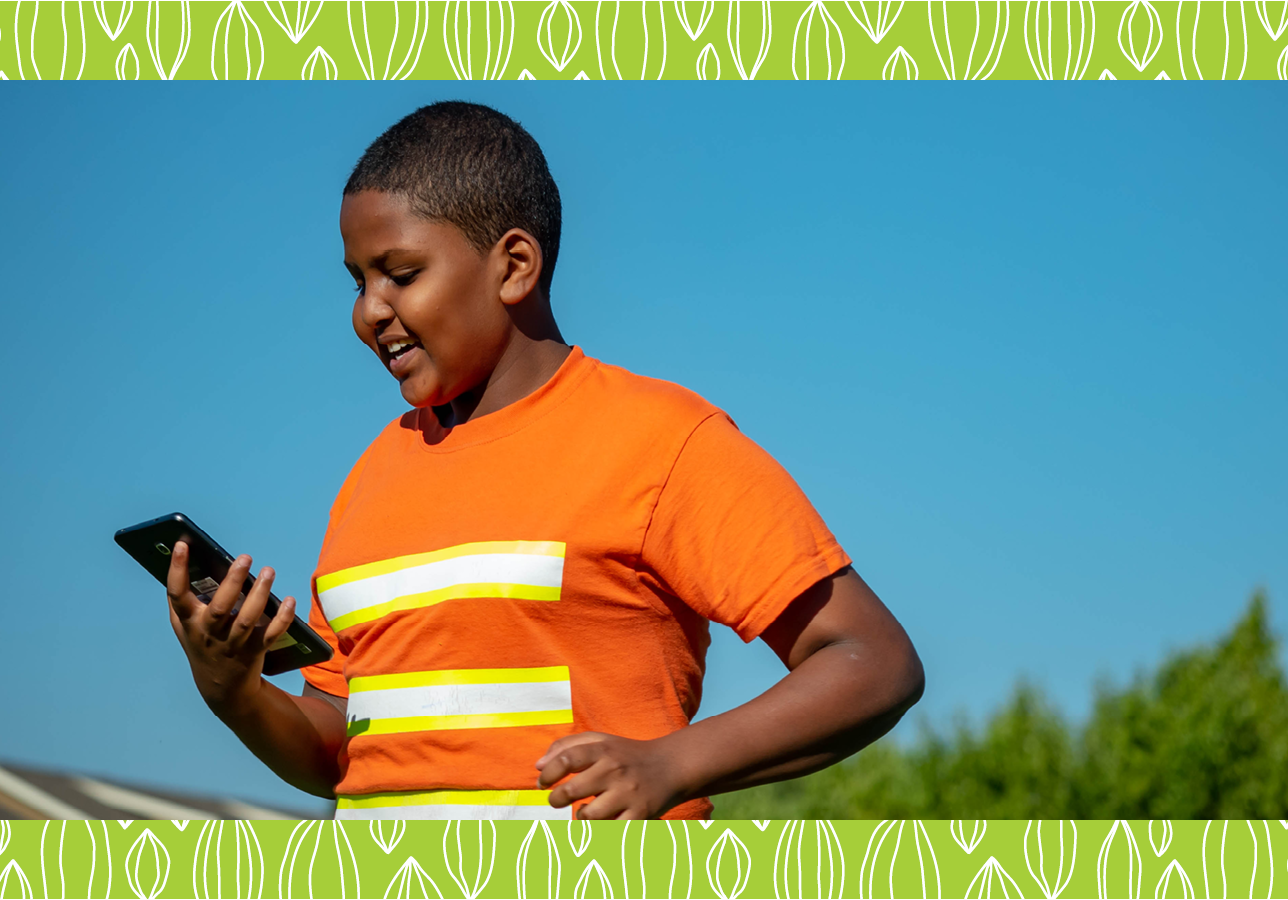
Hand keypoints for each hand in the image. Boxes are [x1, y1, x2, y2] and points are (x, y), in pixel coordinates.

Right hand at [166, 541, 295, 715]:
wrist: (220, 686)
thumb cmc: (202, 642)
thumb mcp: (186, 624)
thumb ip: (185, 598)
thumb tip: (188, 557)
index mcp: (189, 622)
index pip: (177, 595)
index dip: (177, 570)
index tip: (183, 544)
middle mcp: (209, 634)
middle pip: (220, 608)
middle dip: (233, 582)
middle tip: (246, 557)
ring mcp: (232, 645)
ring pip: (247, 620)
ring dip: (259, 594)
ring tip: (269, 571)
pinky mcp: (254, 652)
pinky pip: (270, 635)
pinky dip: (282, 618)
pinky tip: (290, 600)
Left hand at [536, 732, 687, 819]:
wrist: (670, 765)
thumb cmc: (625, 754)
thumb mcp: (599, 740)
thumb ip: (566, 746)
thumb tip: (538, 766)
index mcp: (603, 749)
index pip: (567, 758)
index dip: (548, 773)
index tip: (542, 782)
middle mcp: (615, 769)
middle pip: (573, 790)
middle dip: (557, 799)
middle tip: (556, 800)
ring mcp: (628, 793)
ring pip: (589, 816)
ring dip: (580, 817)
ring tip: (584, 810)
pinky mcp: (639, 814)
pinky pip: (610, 831)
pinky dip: (600, 831)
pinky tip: (602, 821)